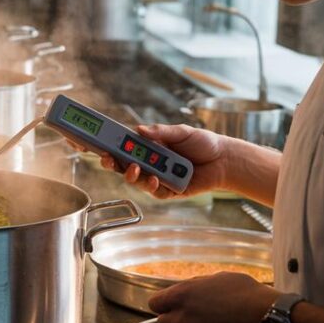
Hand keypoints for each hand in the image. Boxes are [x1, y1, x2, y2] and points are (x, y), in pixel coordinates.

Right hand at [101, 123, 228, 198]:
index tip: (98, 146)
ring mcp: (159, 178)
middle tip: (108, 160)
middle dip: (114, 164)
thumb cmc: (204, 143)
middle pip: (125, 166)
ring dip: (132, 175)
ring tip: (136, 169)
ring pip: (137, 181)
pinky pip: (155, 192)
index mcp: (150, 147)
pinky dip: (153, 186)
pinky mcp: (169, 191)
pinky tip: (156, 180)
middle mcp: (151, 163)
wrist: (225, 160)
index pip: (125, 148)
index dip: (110, 148)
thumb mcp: (181, 132)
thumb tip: (139, 130)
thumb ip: (161, 132)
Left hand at [150, 272, 277, 322]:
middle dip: (172, 319)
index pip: (154, 304)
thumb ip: (194, 287)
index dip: (162, 303)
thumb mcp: (215, 278)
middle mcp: (184, 318)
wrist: (267, 315)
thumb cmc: (244, 291)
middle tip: (186, 315)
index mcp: (181, 296)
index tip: (168, 303)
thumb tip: (186, 291)